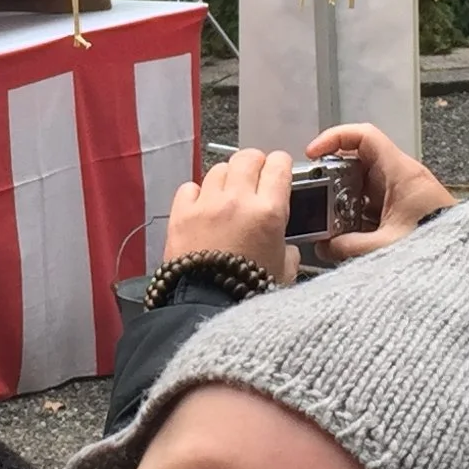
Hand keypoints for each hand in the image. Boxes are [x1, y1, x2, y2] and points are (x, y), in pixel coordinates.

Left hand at [161, 149, 297, 285]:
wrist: (206, 310)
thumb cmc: (247, 296)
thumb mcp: (283, 272)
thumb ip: (288, 251)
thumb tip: (284, 245)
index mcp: (269, 212)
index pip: (278, 165)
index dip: (280, 166)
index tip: (279, 173)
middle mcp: (237, 200)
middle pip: (247, 158)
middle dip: (254, 165)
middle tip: (255, 179)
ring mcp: (206, 205)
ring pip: (218, 169)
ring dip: (227, 178)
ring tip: (228, 196)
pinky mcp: (180, 214)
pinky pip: (190, 187)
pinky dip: (197, 193)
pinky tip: (203, 208)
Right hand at [307, 123, 453, 257]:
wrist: (467, 260)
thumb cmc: (436, 243)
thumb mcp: (386, 246)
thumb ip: (348, 246)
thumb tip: (323, 248)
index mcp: (401, 172)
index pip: (364, 136)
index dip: (334, 137)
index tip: (313, 153)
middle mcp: (402, 177)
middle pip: (358, 162)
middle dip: (334, 177)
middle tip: (316, 195)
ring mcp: (404, 193)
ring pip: (364, 185)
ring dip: (345, 200)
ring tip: (328, 221)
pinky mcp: (405, 210)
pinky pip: (374, 204)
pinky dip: (358, 215)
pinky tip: (348, 235)